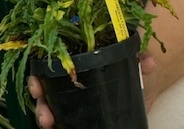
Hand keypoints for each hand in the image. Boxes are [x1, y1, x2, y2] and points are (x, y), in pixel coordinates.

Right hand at [28, 51, 158, 126]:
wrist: (145, 91)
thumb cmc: (139, 74)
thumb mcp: (142, 67)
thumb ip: (144, 63)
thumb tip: (147, 61)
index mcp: (82, 65)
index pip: (55, 67)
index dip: (40, 74)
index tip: (37, 82)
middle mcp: (73, 83)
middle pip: (46, 90)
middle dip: (40, 99)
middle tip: (42, 107)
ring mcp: (74, 101)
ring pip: (49, 107)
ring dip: (43, 114)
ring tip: (47, 122)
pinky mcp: (79, 116)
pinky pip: (61, 121)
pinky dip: (54, 126)